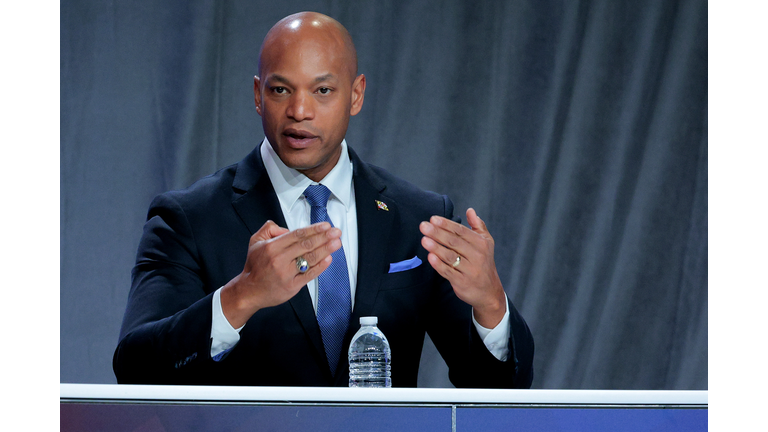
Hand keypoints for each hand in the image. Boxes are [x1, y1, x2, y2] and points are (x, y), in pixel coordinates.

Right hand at [220, 220, 341, 327]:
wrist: (249, 291)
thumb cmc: (255, 267)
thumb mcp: (255, 241)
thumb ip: (270, 229)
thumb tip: (287, 229)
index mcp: (272, 247)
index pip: (297, 235)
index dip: (313, 229)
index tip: (325, 226)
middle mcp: (279, 260)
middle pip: (306, 245)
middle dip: (324, 237)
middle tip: (336, 232)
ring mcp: (286, 274)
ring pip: (310, 259)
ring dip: (326, 250)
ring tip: (337, 243)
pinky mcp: (292, 286)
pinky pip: (309, 275)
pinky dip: (320, 267)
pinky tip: (328, 259)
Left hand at [419, 208, 506, 327]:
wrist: (489, 292)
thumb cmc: (484, 263)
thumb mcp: (486, 243)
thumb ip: (478, 226)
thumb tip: (470, 210)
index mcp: (481, 244)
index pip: (461, 231)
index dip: (446, 224)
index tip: (432, 219)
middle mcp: (477, 256)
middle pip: (454, 242)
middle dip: (437, 233)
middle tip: (423, 226)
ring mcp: (470, 270)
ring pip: (450, 256)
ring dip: (436, 247)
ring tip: (424, 240)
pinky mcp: (462, 282)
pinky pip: (448, 272)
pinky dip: (439, 265)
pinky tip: (430, 257)